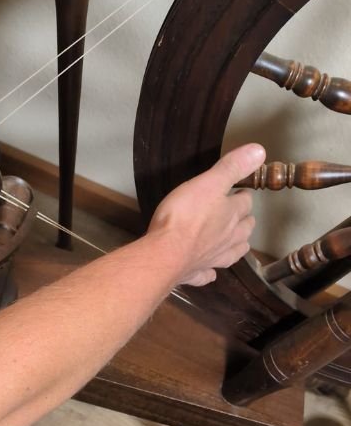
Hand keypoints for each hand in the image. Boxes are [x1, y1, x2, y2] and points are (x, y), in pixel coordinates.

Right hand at [147, 143, 265, 285]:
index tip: (238, 191)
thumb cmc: (184, 216)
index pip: (245, 203)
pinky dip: (210, 273)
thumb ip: (232, 168)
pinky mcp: (196, 273)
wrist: (164, 254)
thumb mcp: (208, 183)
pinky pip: (207, 275)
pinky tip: (210, 272)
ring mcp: (213, 259)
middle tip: (238, 215)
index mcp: (232, 216)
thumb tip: (260, 151)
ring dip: (236, 247)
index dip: (242, 196)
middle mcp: (228, 239)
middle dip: (244, 221)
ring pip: (233, 253)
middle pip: (244, 229)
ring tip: (235, 242)